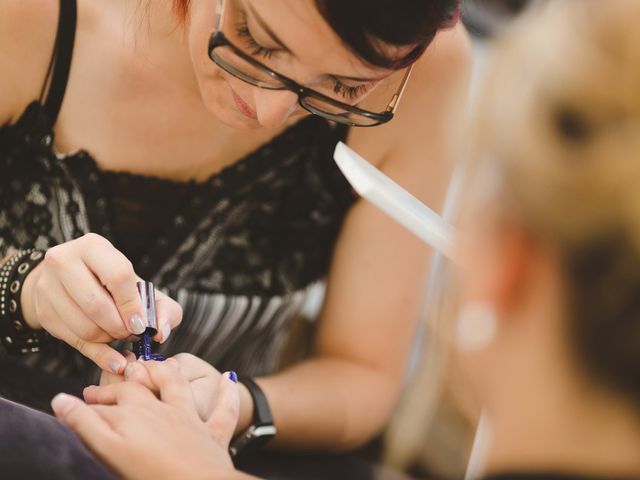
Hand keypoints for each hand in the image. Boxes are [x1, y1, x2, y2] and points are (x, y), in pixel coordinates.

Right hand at [21, 233, 181, 372]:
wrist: (70, 282)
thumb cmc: (115, 285)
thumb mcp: (141, 287)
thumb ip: (164, 307)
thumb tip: (162, 332)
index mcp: (92, 246)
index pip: (118, 276)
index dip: (133, 305)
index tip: (141, 323)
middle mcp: (63, 261)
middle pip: (97, 306)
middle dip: (121, 327)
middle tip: (131, 333)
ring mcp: (47, 287)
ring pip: (85, 328)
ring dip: (109, 339)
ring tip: (119, 334)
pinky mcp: (44, 313)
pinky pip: (75, 342)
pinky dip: (100, 355)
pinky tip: (115, 359)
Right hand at [52, 361, 240, 479]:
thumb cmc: (152, 476)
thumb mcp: (110, 451)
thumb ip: (86, 424)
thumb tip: (62, 400)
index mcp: (136, 414)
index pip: (108, 402)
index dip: (90, 402)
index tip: (76, 401)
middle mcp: (163, 410)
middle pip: (139, 389)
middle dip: (121, 385)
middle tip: (104, 389)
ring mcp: (190, 420)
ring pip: (177, 387)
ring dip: (166, 373)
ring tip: (156, 365)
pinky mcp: (213, 435)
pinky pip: (224, 410)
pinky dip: (227, 395)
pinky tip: (228, 378)